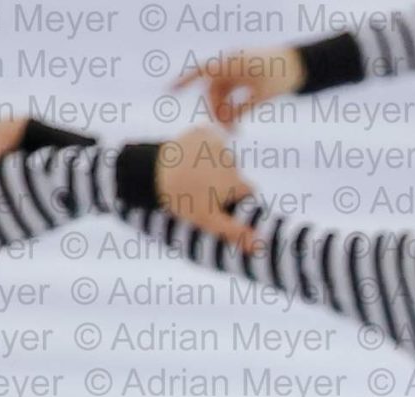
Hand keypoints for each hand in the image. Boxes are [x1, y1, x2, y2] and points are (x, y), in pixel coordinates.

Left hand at [152, 126, 263, 255]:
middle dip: (224, 182)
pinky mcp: (203, 131)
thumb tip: (261, 247)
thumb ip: (236, 233)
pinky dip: (205, 149)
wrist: (153, 174)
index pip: (248, 190)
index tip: (220, 203)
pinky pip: (212, 141)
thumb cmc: (183, 202)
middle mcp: (230, 159)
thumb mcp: (210, 222)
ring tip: (195, 176)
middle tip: (202, 191)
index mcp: (235, 180)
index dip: (236, 198)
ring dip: (215, 165)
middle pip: (235, 173)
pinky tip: (192, 160)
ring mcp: (216, 142)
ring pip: (224, 157)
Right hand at [172, 45, 304, 124]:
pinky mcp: (242, 77)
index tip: (171, 90)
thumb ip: (241, 108)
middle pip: (212, 89)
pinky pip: (230, 93)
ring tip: (235, 131)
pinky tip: (237, 123)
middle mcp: (230, 64)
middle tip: (227, 133)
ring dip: (224, 112)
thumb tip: (226, 122)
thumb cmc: (281, 76)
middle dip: (216, 110)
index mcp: (231, 63)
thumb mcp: (261, 96)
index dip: (184, 80)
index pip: (202, 71)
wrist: (299, 63)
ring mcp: (236, 70)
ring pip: (221, 93)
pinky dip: (231, 107)